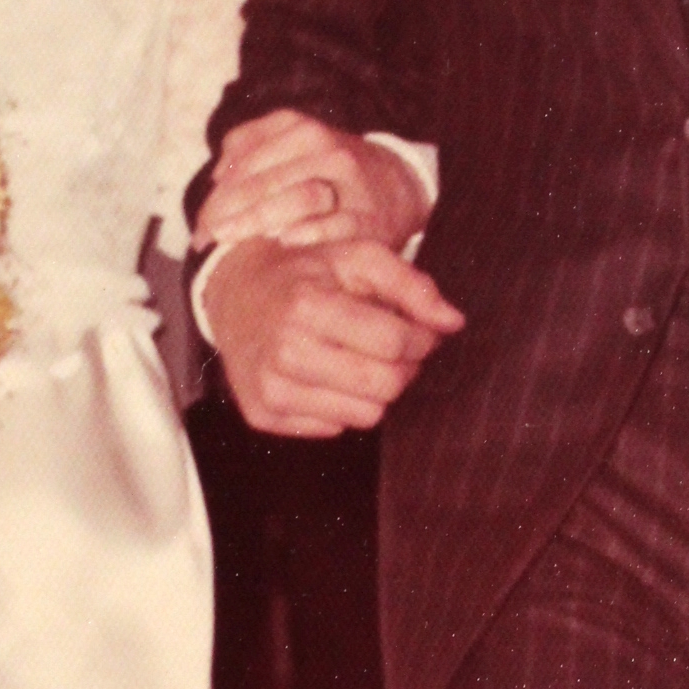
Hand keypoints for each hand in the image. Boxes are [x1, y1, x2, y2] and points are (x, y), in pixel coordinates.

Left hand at [195, 112, 430, 253]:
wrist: (397, 184)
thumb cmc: (329, 168)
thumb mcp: (293, 140)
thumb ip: (249, 146)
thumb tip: (217, 174)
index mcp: (301, 129)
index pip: (246, 162)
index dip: (217, 195)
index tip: (199, 225)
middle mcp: (326, 150)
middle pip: (267, 180)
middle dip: (228, 212)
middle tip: (205, 238)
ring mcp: (350, 183)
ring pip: (299, 197)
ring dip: (259, 219)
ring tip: (230, 239)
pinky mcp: (369, 218)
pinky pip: (337, 225)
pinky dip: (308, 232)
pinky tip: (282, 241)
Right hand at [203, 234, 463, 435]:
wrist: (234, 294)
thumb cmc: (306, 273)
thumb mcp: (357, 259)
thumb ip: (412, 285)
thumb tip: (453, 323)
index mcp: (307, 305)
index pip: (395, 343)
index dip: (422, 339)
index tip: (419, 331)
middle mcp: (284, 352)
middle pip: (385, 386)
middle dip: (404, 368)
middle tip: (395, 349)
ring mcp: (270, 389)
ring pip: (365, 416)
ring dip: (375, 390)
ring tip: (359, 360)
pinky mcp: (263, 415)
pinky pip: (334, 429)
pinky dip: (342, 404)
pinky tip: (327, 375)